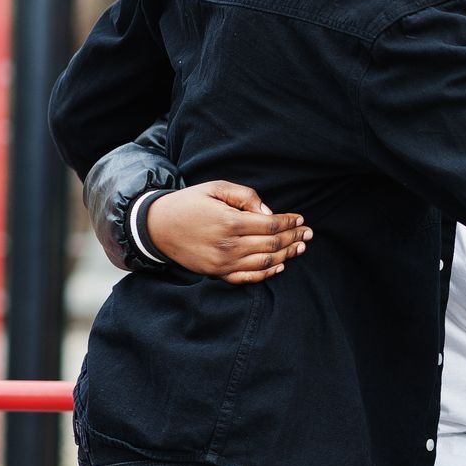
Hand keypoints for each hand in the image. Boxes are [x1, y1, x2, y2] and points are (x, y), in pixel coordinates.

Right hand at [144, 181, 309, 283]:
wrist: (158, 227)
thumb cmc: (189, 203)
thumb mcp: (215, 188)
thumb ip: (245, 196)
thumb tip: (268, 212)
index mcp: (230, 222)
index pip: (271, 225)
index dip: (289, 222)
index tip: (300, 219)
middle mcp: (229, 245)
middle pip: (272, 244)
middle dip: (293, 238)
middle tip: (308, 234)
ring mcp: (223, 263)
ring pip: (265, 261)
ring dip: (286, 255)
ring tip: (300, 247)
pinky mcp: (217, 273)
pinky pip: (248, 277)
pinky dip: (267, 272)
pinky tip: (279, 265)